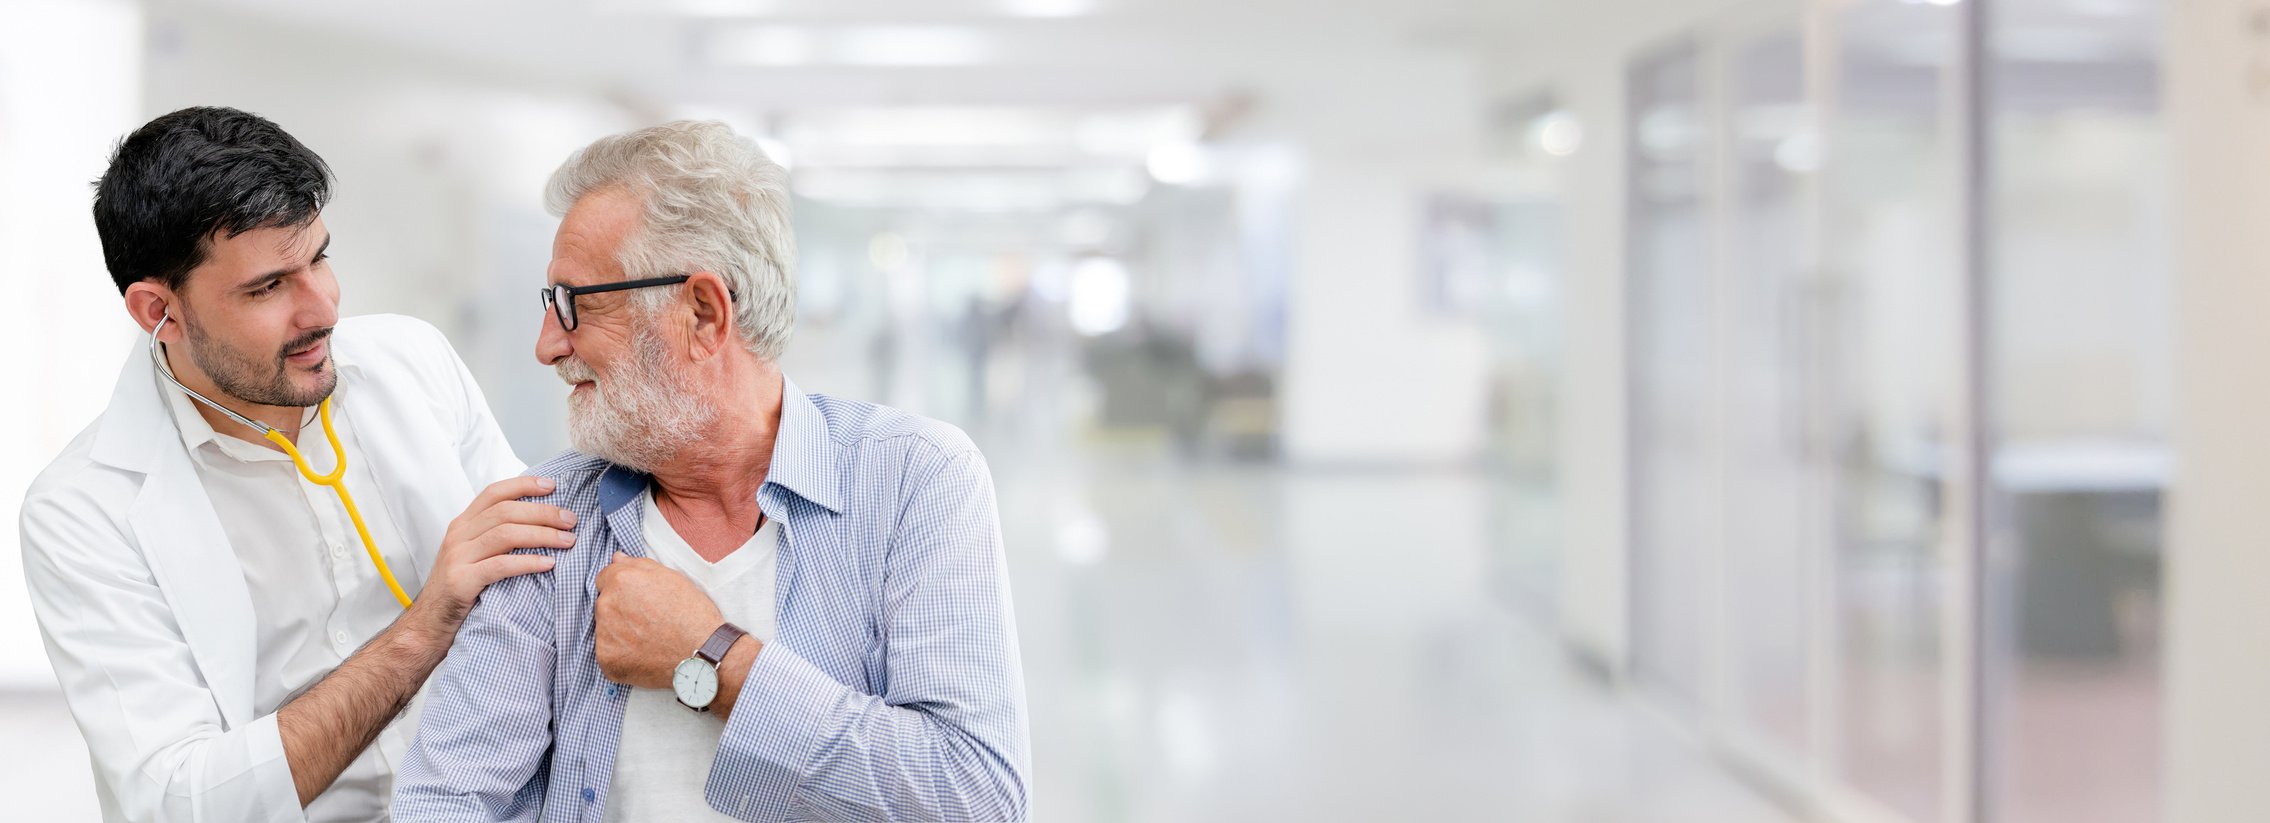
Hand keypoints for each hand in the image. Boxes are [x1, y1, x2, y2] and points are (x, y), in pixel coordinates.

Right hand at [407, 475, 576, 640]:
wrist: (429, 624)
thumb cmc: (461, 589)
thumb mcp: (474, 555)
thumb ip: (497, 536)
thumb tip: (541, 522)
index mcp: (463, 524)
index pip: (494, 493)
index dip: (523, 485)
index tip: (553, 486)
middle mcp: (458, 535)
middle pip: (505, 511)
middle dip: (543, 512)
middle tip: (571, 520)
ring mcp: (457, 557)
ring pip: (505, 534)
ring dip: (542, 535)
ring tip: (568, 541)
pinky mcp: (461, 581)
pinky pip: (500, 566)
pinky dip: (528, 562)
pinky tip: (549, 564)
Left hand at [594, 552, 721, 688]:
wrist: (702, 654)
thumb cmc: (692, 614)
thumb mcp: (672, 578)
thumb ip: (639, 565)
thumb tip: (617, 558)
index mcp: (621, 580)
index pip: (605, 578)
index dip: (624, 588)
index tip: (639, 599)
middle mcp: (606, 605)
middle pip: (605, 604)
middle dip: (620, 609)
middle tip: (648, 620)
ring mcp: (603, 634)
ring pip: (605, 628)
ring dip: (619, 632)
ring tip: (648, 639)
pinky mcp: (606, 659)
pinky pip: (608, 652)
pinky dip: (621, 655)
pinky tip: (643, 654)